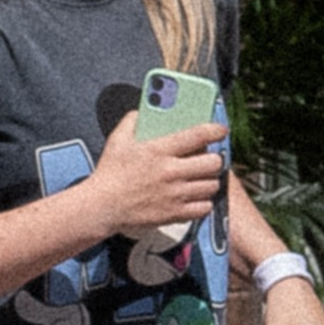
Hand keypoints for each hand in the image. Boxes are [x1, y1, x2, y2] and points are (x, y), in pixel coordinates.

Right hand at [87, 103, 227, 242]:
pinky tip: (195, 197)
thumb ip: (133, 120)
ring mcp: (174, 194)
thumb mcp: (118, 139)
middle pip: (213, 163)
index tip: (221, 130)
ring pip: (211, 185)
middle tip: (209, 159)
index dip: (215, 130)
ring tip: (202, 178)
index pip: (197, 135)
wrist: (102, 207)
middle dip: (214, 159)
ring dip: (210, 180)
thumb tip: (144, 111)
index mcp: (159, 150)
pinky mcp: (174, 213)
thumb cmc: (109, 172)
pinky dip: (203, 202)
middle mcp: (170, 172)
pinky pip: (203, 207)